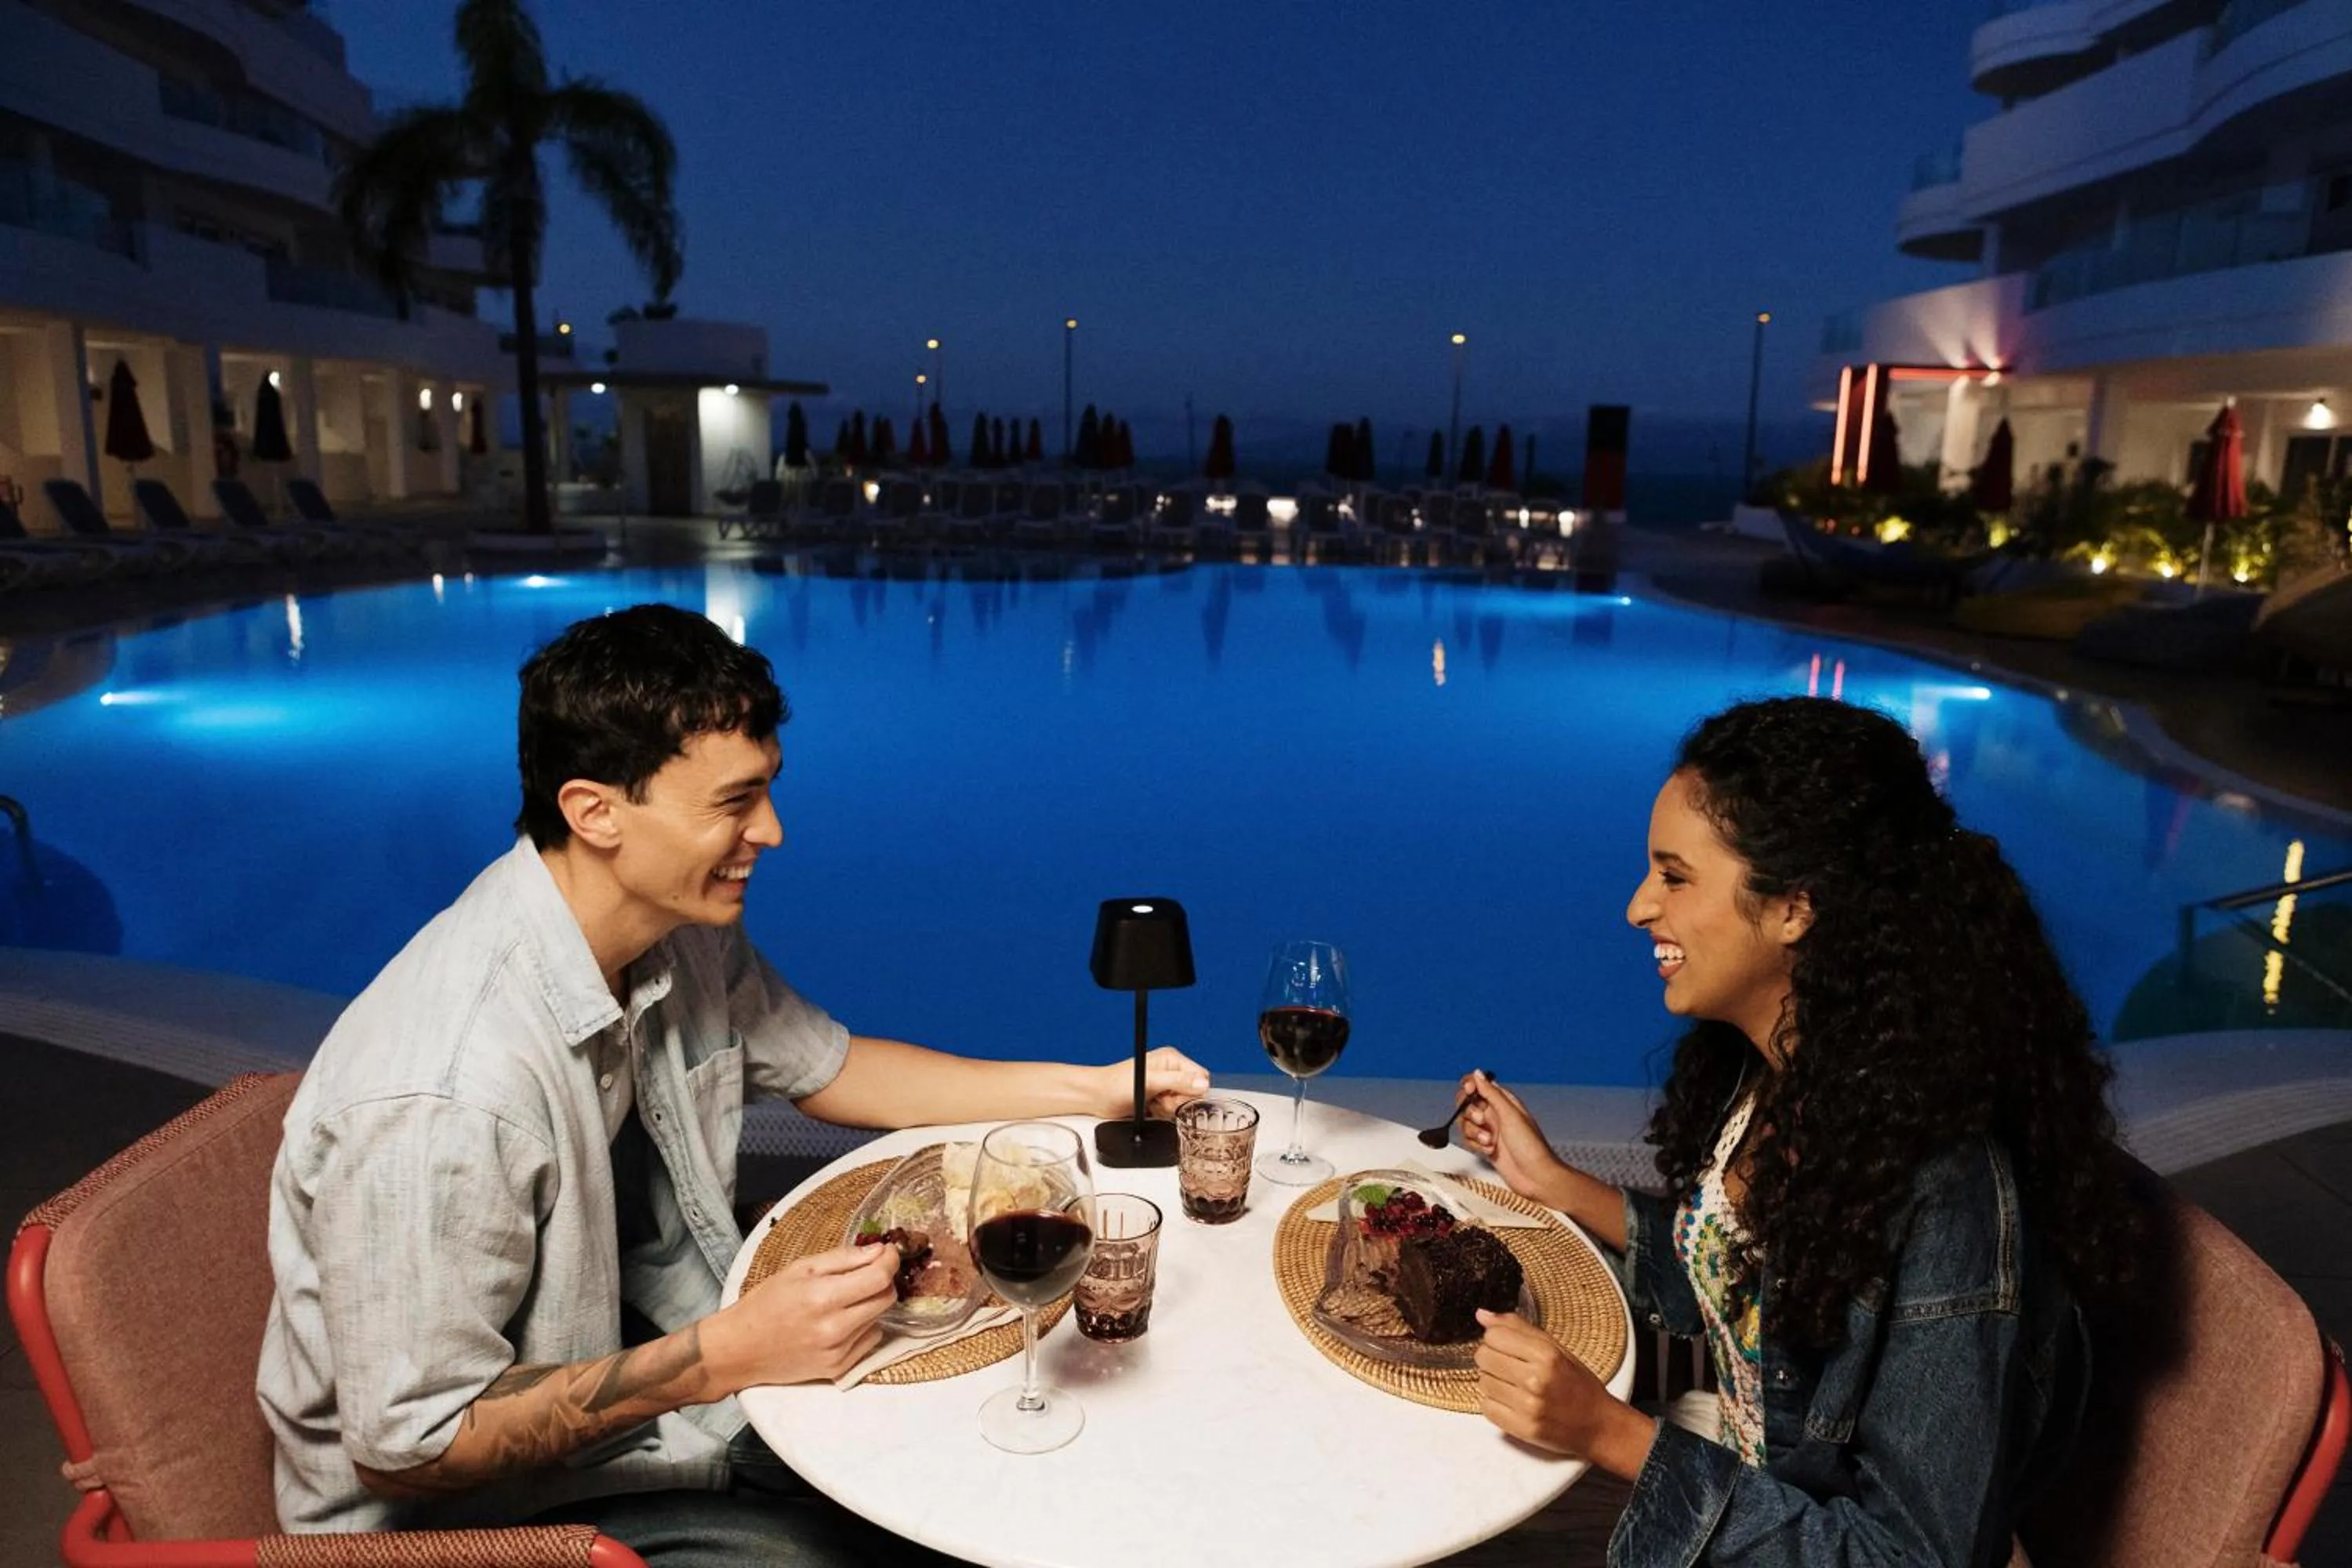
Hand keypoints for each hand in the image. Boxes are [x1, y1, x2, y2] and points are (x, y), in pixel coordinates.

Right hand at [720, 1242, 896, 1388]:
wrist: (740, 1349)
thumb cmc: (765, 1303)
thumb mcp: (799, 1269)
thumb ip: (843, 1258)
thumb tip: (878, 1251)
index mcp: (823, 1297)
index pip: (879, 1277)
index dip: (890, 1260)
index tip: (889, 1252)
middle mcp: (834, 1328)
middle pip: (886, 1298)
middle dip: (882, 1281)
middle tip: (865, 1274)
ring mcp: (838, 1352)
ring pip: (879, 1318)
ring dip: (869, 1305)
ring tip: (842, 1302)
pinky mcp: (838, 1369)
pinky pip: (870, 1341)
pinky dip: (862, 1328)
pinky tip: (838, 1324)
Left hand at [1092, 1046, 1210, 1118]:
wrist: (1097, 1097)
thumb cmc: (1116, 1084)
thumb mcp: (1149, 1081)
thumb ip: (1177, 1081)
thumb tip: (1202, 1084)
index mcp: (1172, 1059)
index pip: (1201, 1076)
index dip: (1192, 1090)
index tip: (1175, 1095)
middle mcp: (1172, 1071)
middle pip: (1194, 1093)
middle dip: (1178, 1102)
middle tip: (1160, 1099)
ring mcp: (1166, 1086)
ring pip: (1185, 1105)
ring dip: (1169, 1109)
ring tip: (1152, 1103)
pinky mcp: (1161, 1100)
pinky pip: (1175, 1112)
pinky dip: (1164, 1114)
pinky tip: (1151, 1109)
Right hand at [1457, 1070, 1565, 1204]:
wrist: (1535, 1177)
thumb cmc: (1531, 1147)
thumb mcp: (1510, 1115)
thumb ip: (1491, 1093)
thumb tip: (1477, 1073)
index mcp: (1504, 1101)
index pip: (1480, 1084)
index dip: (1470, 1086)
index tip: (1469, 1093)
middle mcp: (1496, 1113)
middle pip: (1467, 1103)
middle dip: (1470, 1113)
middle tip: (1482, 1121)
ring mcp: (1490, 1130)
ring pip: (1466, 1123)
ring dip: (1474, 1132)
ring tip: (1490, 1141)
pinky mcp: (1485, 1146)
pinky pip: (1468, 1139)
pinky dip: (1475, 1145)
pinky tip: (1489, 1150)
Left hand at [1474, 1310, 1653, 1476]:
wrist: (1598, 1425)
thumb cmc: (1579, 1386)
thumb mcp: (1556, 1349)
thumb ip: (1518, 1328)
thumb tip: (1483, 1315)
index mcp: (1547, 1355)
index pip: (1494, 1335)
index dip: (1496, 1338)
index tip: (1506, 1344)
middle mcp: (1536, 1380)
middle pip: (1483, 1357)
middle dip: (1491, 1358)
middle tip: (1509, 1365)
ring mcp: (1528, 1406)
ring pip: (1482, 1382)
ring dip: (1493, 1381)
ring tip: (1514, 1385)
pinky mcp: (1522, 1428)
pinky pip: (1486, 1408)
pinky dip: (1494, 1403)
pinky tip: (1512, 1401)